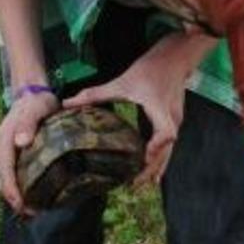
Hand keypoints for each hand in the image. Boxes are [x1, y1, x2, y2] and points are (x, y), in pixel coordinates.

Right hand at [0, 89, 59, 213]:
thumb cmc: (37, 103)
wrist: (33, 94)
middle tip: (33, 213)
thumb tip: (21, 142)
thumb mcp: (36, 109)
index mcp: (4, 140)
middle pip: (2, 178)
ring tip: (33, 209)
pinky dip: (19, 186)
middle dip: (14, 198)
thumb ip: (28, 123)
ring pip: (5, 178)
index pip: (5, 170)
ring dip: (16, 195)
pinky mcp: (11, 153)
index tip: (22, 206)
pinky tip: (32, 194)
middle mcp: (0, 148)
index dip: (12, 190)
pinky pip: (11, 173)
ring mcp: (4, 151)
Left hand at [63, 31, 211, 186]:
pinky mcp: (173, 122)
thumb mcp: (122, 81)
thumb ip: (96, 94)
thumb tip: (67, 103)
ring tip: (141, 185)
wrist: (175, 58)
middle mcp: (172, 119)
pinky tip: (151, 171)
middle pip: (166, 150)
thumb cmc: (150, 69)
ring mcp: (175, 121)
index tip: (144, 157)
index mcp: (160, 109)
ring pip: (168, 151)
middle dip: (151, 168)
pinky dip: (159, 159)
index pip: (166, 132)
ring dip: (156, 167)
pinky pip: (168, 146)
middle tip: (134, 185)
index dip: (157, 146)